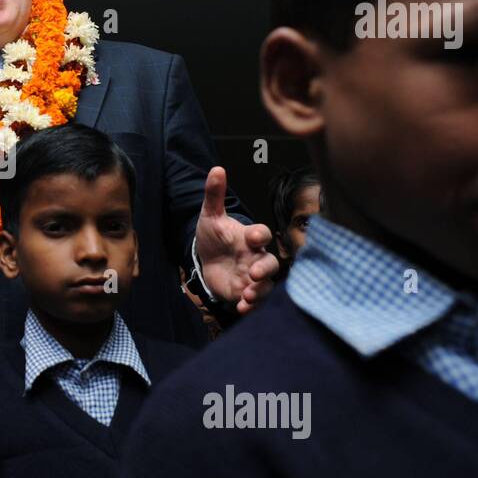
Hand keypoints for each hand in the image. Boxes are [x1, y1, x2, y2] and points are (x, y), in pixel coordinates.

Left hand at [194, 167, 278, 313]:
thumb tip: (216, 169)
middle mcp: (255, 257)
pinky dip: (251, 306)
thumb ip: (214, 194)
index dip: (260, 235)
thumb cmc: (214, 235)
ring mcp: (252, 276)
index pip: (261, 234)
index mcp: (249, 237)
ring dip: (259, 291)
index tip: (253, 237)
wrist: (206, 257)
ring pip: (265, 284)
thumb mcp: (210, 215)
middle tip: (253, 273)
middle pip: (270, 263)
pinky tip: (242, 308)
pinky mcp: (244, 292)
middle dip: (265, 269)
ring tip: (248, 296)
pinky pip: (254, 301)